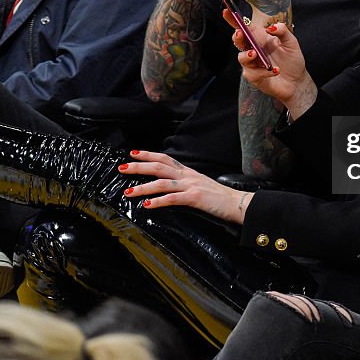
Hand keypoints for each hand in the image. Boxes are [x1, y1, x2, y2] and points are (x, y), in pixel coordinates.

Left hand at [119, 149, 253, 223]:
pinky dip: (158, 202)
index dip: (148, 155)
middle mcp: (187, 175)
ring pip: (161, 183)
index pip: (165, 158)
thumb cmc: (219, 197)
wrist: (237, 203)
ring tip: (128, 192)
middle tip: (122, 168)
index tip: (133, 154)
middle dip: (138, 167)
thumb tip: (169, 186)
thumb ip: (185, 183)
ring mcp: (191, 185)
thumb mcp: (200, 185)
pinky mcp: (195, 198)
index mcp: (188, 172)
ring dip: (143, 187)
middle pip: (158, 166)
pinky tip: (147, 205)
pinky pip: (173, 199)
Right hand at [235, 20, 316, 118]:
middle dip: (237, 36)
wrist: (296, 81)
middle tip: (241, 33)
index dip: (233, 19)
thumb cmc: (292, 60)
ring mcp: (252, 64)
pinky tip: (276, 70)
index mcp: (259, 38)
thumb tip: (271, 27)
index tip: (226, 11)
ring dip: (247, 55)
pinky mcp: (254, 77)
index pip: (244, 27)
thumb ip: (283, 31)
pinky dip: (264, 71)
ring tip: (255, 54)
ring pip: (241, 58)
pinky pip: (254, 73)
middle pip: (238, 41)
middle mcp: (253, 49)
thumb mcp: (291, 42)